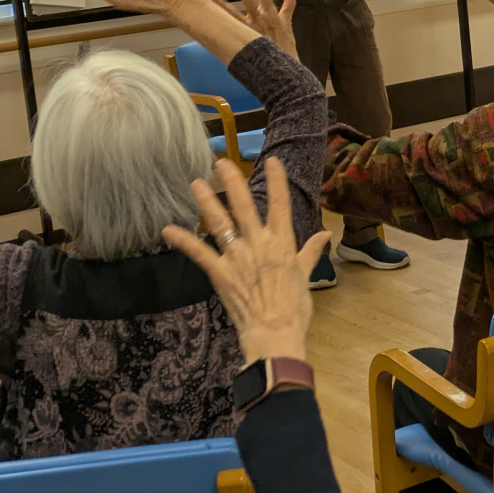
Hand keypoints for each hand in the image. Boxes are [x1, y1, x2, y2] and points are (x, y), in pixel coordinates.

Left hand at [164, 158, 328, 362]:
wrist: (275, 332)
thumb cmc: (294, 306)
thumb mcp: (305, 275)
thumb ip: (311, 251)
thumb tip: (325, 234)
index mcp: (282, 243)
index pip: (280, 205)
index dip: (277, 181)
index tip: (272, 160)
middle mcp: (259, 244)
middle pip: (244, 206)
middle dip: (232, 182)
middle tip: (220, 162)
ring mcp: (237, 257)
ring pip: (220, 223)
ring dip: (207, 202)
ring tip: (196, 183)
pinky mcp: (220, 273)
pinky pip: (199, 253)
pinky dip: (183, 241)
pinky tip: (167, 230)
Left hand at [213, 0, 295, 56]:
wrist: (281, 68)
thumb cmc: (286, 47)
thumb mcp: (288, 24)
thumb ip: (289, 5)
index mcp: (272, 16)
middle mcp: (260, 21)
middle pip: (250, 2)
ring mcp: (250, 31)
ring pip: (235, 15)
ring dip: (223, 5)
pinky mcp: (243, 40)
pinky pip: (229, 30)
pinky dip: (220, 24)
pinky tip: (210, 18)